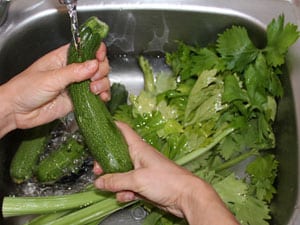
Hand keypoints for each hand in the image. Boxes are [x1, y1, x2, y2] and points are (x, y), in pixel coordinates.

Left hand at [0, 43, 109, 135]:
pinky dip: (103, 96)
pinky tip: (102, 98)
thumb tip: (94, 64)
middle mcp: (74, 70)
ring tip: (94, 90)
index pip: (87, 48)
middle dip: (101, 70)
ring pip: (100, 80)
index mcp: (64, 58)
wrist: (18, 112)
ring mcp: (78, 85)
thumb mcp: (50, 78)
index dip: (97, 50)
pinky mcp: (80, 100)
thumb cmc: (25, 89)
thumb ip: (73, 72)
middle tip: (94, 78)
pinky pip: (97, 96)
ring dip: (103, 84)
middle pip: (98, 64)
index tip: (99, 58)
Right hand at [94, 122, 238, 224]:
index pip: (123, 130)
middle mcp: (140, 157)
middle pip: (117, 155)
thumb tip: (99, 181)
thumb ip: (116, 181)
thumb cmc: (167, 180)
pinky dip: (126, 192)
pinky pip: (130, 186)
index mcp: (139, 148)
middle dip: (106, 163)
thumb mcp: (137, 180)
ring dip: (116, 182)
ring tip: (114, 189)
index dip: (111, 126)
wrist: (185, 196)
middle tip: (98, 170)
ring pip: (122, 173)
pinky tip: (127, 197)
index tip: (99, 127)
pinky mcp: (146, 184)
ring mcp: (143, 171)